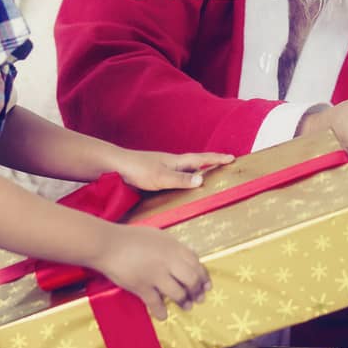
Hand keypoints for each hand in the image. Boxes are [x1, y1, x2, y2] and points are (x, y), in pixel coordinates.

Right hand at [92, 224, 210, 320]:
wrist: (107, 244)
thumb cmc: (131, 238)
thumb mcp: (157, 236)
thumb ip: (172, 248)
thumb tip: (186, 260)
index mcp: (173, 246)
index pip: (196, 263)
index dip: (203, 276)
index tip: (206, 285)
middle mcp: (168, 261)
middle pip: (191, 279)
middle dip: (197, 291)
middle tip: (198, 298)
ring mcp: (155, 275)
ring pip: (178, 293)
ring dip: (184, 302)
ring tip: (186, 306)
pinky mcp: (142, 287)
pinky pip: (156, 303)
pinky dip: (161, 311)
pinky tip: (163, 315)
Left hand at [114, 149, 232, 191]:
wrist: (115, 166)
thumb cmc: (138, 170)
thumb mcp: (162, 177)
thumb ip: (181, 179)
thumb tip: (202, 179)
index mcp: (176, 161)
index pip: (201, 159)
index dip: (217, 158)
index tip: (232, 158)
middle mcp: (171, 163)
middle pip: (195, 163)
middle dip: (210, 164)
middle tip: (224, 165)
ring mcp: (162, 168)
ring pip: (184, 170)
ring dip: (196, 172)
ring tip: (206, 179)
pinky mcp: (154, 176)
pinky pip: (174, 178)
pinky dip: (183, 180)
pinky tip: (180, 189)